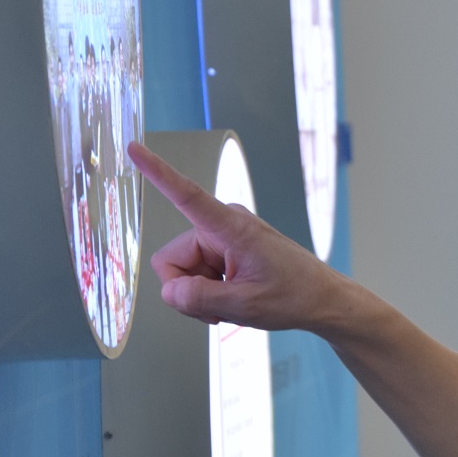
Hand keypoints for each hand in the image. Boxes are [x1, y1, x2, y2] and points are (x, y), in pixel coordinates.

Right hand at [128, 141, 346, 332]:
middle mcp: (223, 224)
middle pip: (173, 261)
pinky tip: (232, 300)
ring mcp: (223, 237)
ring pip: (182, 272)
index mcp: (231, 227)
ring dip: (200, 294)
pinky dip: (208, 292)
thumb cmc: (295, 296)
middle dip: (188, 290)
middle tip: (220, 308)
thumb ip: (201, 299)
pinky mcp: (225, 249)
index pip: (186, 194)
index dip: (157, 172)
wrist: (323, 301)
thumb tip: (170, 291)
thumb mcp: (246, 305)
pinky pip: (196, 274)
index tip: (134, 148)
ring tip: (232, 304)